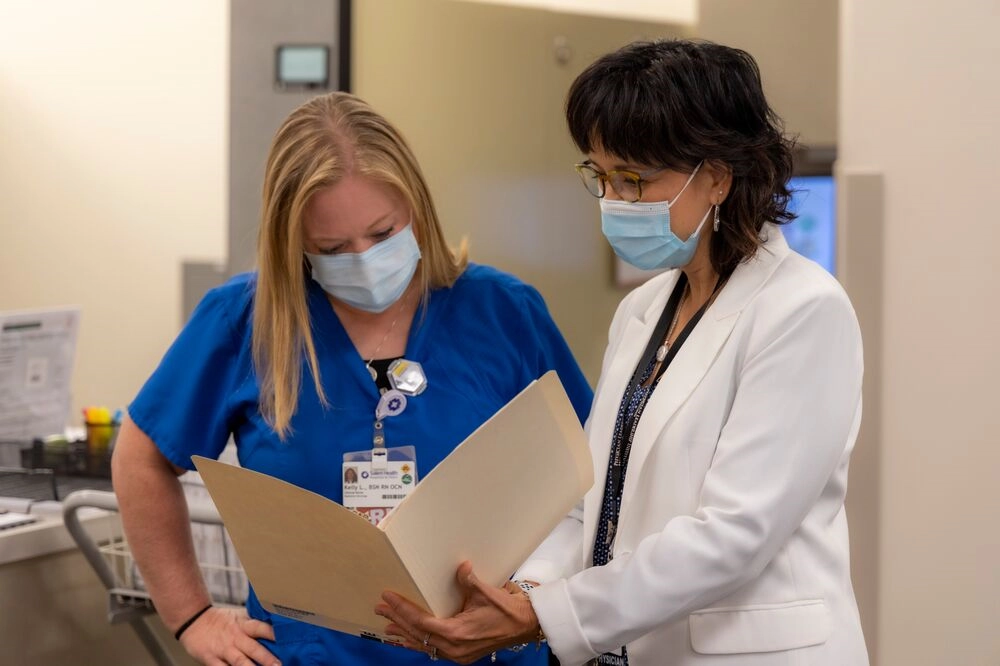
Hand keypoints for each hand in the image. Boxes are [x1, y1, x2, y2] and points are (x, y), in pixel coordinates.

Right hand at [177, 606, 279, 665]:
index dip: (273, 633)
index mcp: (243, 624)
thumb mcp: (239, 616)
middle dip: (267, 658)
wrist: (194, 620)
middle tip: (279, 665)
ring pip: (240, 662)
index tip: (287, 639)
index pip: (261, 628)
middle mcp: (235, 637)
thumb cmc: (221, 620)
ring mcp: (224, 650)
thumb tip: (276, 625)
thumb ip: (254, 623)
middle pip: (253, 648)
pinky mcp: (211, 660)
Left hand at [375, 561, 539, 663]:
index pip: (421, 621)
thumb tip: (460, 566)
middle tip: (380, 609)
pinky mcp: (461, 654)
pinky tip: (410, 639)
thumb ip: (469, 580)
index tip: (388, 598)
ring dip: (405, 634)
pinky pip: (433, 649)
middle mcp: (454, 647)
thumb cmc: (507, 609)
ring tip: (387, 627)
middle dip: (397, 621)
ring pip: (424, 645)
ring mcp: (457, 654)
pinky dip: (420, 642)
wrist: (525, 625)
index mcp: (458, 632)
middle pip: (417, 635)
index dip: (402, 609)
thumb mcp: (487, 592)